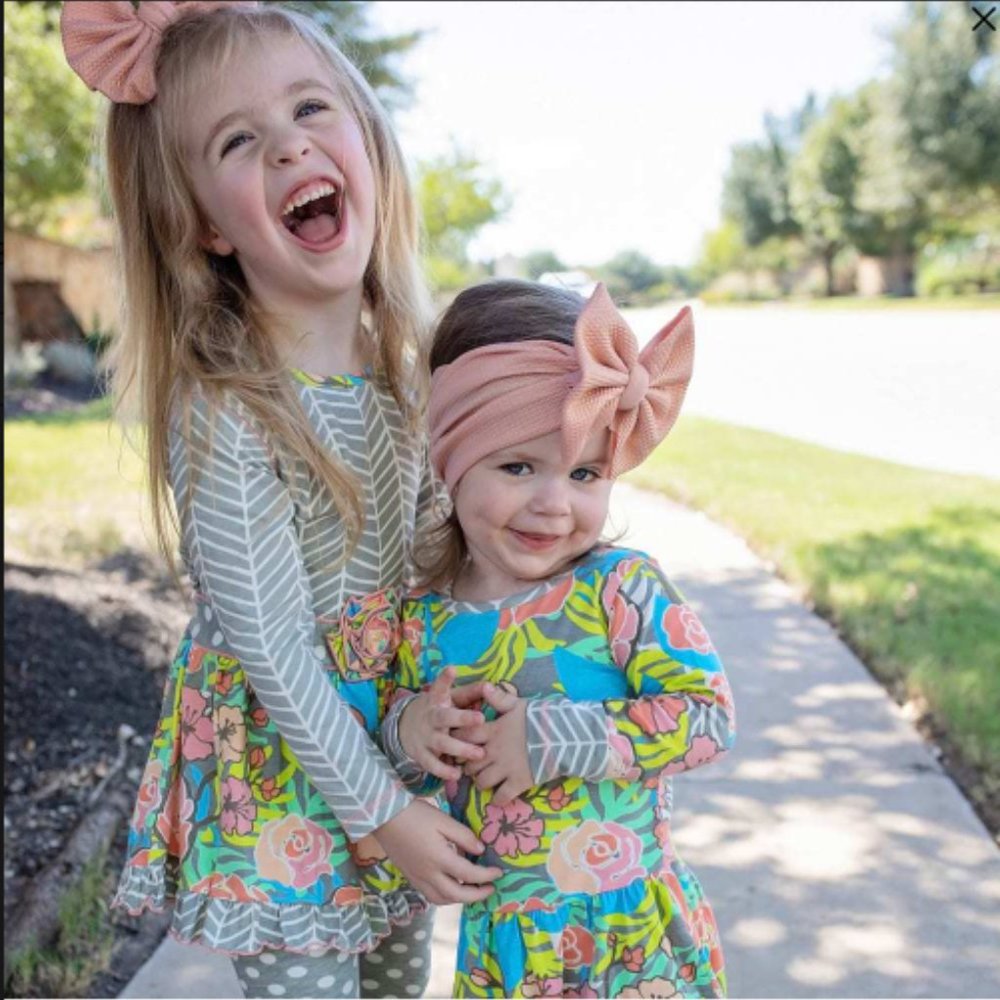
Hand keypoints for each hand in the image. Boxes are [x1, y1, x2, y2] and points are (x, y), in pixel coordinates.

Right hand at [375, 799, 502, 904]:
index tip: (499, 872)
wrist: (384, 817)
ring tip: (472, 890)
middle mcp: (429, 875)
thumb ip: (464, 836)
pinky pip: (430, 895)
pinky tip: (450, 885)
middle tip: (490, 888)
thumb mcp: (443, 820)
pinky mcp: (410, 877)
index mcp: (440, 859)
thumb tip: (480, 851)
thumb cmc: (416, 815)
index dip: (486, 876)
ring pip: (442, 899)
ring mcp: (417, 878)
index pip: (469, 875)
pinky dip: (444, 896)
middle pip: (457, 895)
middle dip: (477, 895)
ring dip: (460, 899)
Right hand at [398, 667, 486, 780]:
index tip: (452, 669)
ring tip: (478, 753)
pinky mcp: (421, 754)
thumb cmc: (440, 710)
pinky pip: (432, 764)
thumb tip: (490, 686)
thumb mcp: (451, 698)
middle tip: (480, 718)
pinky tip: (457, 774)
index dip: (445, 679)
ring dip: (460, 748)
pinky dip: (443, 770)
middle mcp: (431, 717)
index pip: (440, 687)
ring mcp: (425, 736)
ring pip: (442, 743)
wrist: (406, 727)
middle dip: (462, 718)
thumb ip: (470, 693)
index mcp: (437, 700)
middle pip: (444, 717)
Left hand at [455, 683, 532, 804]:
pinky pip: (501, 797)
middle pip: (469, 764)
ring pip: (481, 782)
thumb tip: (485, 686)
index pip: (464, 737)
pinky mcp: (519, 783)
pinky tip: (501, 794)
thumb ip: (499, 699)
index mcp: (492, 731)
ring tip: (486, 778)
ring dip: (481, 782)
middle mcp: (494, 751)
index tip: (460, 743)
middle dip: (469, 765)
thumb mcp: (518, 704)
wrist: (564, 736)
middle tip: (475, 764)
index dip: (459, 741)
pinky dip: (498, 798)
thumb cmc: (540, 717)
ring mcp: (506, 769)